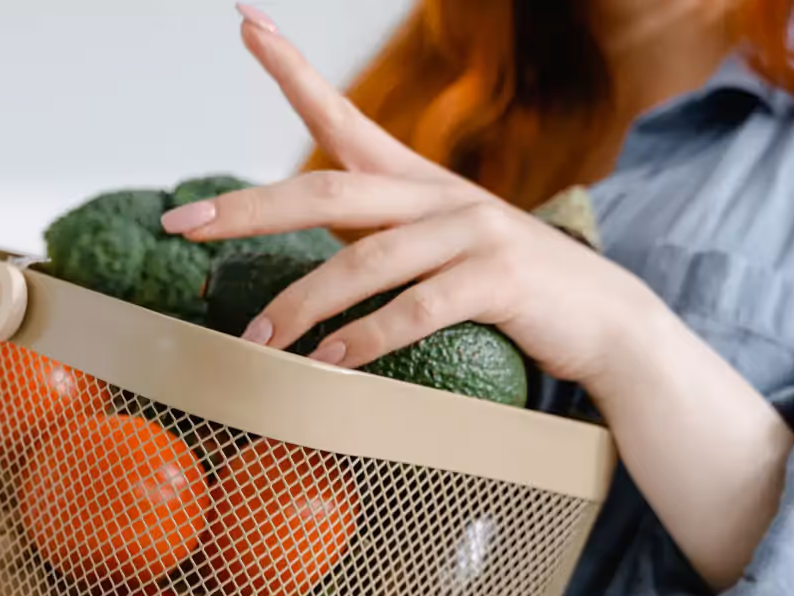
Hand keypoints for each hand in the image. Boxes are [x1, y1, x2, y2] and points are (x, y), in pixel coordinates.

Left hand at [160, 12, 664, 390]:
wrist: (608, 323)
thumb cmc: (511, 292)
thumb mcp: (439, 251)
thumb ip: (378, 240)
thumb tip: (308, 246)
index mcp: (417, 183)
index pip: (343, 116)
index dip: (292, 70)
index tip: (246, 22)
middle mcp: (439, 195)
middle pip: (327, 189)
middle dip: (250, 208)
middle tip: (184, 225)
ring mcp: (472, 233)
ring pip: (364, 260)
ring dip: (301, 304)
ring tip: (257, 341)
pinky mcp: (498, 281)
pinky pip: (416, 308)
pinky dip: (365, 339)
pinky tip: (328, 364)